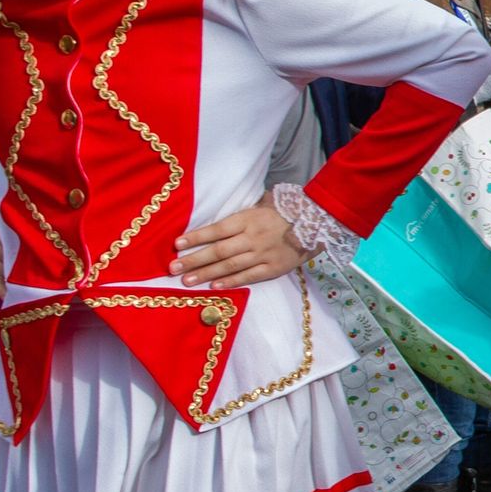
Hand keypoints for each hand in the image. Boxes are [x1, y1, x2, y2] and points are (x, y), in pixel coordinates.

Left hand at [172, 202, 305, 288]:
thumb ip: (239, 216)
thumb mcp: (261, 205)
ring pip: (230, 266)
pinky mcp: (274, 268)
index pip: (217, 230)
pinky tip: (214, 286)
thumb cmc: (283, 213)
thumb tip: (213, 224)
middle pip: (219, 251)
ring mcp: (264, 254)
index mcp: (249, 219)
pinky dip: (231, 281)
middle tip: (173, 268)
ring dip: (206, 273)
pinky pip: (249, 276)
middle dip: (194, 260)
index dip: (196, 237)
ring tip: (187, 281)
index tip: (176, 244)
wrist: (317, 223)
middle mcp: (254, 238)